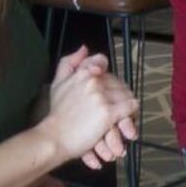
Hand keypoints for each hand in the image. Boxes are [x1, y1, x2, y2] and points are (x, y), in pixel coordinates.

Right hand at [41, 46, 139, 164]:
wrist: (53, 138)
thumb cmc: (57, 115)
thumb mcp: (58, 83)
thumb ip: (69, 63)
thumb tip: (84, 48)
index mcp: (82, 73)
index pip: (101, 61)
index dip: (106, 72)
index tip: (106, 85)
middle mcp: (93, 81)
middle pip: (117, 81)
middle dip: (119, 92)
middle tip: (119, 105)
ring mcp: (101, 96)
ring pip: (126, 94)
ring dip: (127, 104)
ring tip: (124, 115)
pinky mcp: (108, 113)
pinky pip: (130, 106)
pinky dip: (131, 113)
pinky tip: (127, 120)